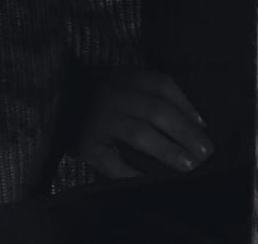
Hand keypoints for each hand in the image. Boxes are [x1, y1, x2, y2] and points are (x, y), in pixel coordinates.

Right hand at [66, 66, 214, 178]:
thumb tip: (193, 119)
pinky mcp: (85, 144)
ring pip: (138, 132)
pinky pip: (110, 160)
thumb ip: (149, 91)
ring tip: (188, 164)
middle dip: (184, 131)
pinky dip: (131, 172)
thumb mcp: (121, 79)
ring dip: (167, 149)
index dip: (186, 104)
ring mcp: (99, 119)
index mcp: (125, 76)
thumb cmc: (97, 91)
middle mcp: (114, 95)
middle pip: (156, 110)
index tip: (204, 125)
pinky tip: (149, 181)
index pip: (162, 85)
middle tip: (205, 151)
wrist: (52, 97)